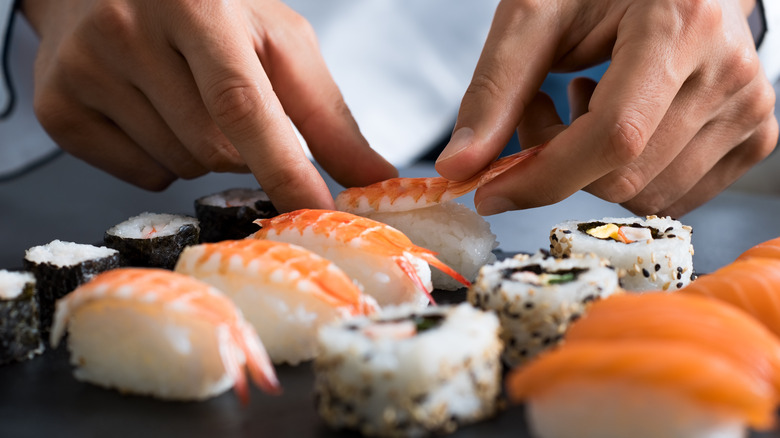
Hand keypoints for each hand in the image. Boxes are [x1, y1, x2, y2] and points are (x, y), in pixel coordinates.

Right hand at [21, 0, 396, 211]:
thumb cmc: (206, 10)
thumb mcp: (275, 41)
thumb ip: (326, 114)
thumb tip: (372, 179)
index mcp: (199, 5)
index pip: (244, 104)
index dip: (284, 168)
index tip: (318, 216)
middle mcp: (131, 30)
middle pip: (215, 150)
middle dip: (243, 150)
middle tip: (229, 105)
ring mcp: (86, 69)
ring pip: (180, 167)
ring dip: (203, 153)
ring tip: (185, 98)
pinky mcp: (59, 106)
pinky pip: (140, 176)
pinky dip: (163, 162)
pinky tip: (152, 114)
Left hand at [435, 0, 777, 216]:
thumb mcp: (537, 13)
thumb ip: (494, 89)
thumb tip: (458, 167)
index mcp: (680, 24)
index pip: (612, 138)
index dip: (542, 177)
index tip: (489, 190)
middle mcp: (729, 71)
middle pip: (622, 177)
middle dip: (557, 163)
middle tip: (540, 108)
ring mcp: (749, 108)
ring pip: (643, 196)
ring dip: (590, 170)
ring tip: (581, 105)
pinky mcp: (754, 135)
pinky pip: (671, 196)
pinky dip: (628, 176)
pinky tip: (619, 122)